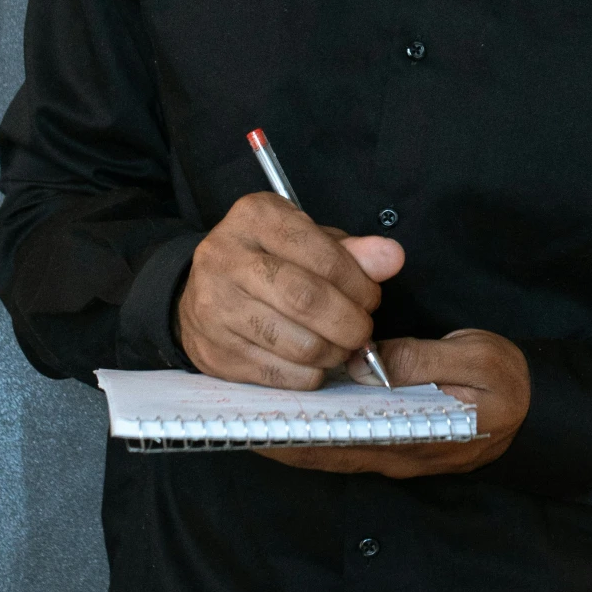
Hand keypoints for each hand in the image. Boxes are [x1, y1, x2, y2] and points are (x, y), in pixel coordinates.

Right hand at [176, 192, 403, 384]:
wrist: (200, 291)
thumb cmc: (268, 260)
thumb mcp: (307, 240)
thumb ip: (351, 251)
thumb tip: (392, 257)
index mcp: (255, 217)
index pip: (322, 255)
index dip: (359, 283)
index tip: (372, 298)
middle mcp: (225, 258)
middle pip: (305, 299)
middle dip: (349, 322)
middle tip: (363, 329)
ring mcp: (214, 307)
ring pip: (295, 343)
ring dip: (333, 352)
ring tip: (340, 345)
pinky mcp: (214, 351)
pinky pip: (278, 373)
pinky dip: (309, 374)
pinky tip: (313, 362)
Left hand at [262, 329, 530, 478]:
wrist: (538, 405)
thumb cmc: (507, 382)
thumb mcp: (475, 361)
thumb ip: (420, 361)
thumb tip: (365, 361)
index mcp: (416, 437)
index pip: (343, 444)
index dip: (296, 436)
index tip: (255, 424)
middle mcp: (397, 454)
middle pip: (326, 452)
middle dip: (281, 437)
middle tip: (235, 417)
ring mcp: (394, 451)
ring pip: (332, 448)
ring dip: (294, 433)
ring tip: (252, 411)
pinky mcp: (395, 441)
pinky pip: (346, 440)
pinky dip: (315, 427)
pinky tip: (295, 406)